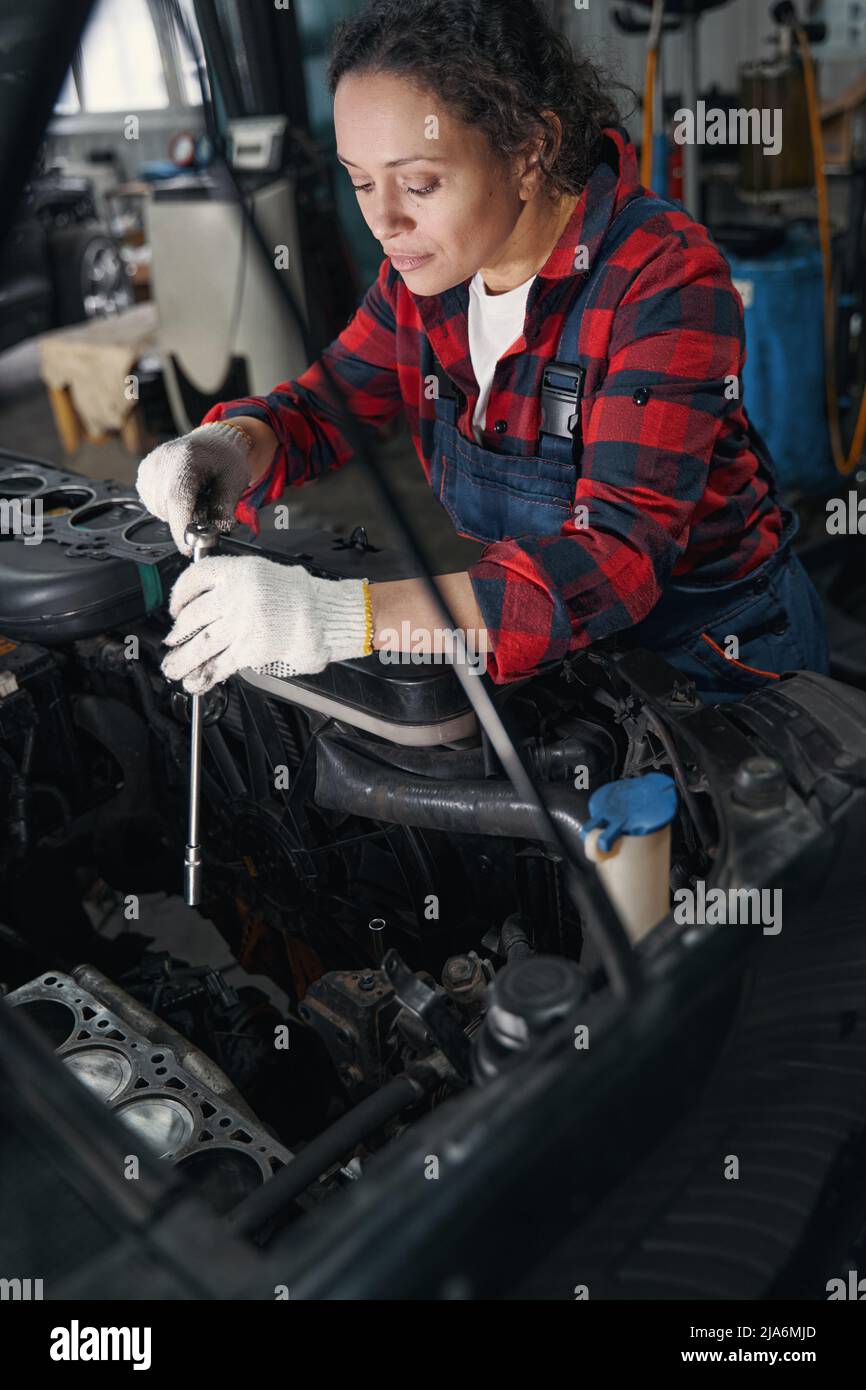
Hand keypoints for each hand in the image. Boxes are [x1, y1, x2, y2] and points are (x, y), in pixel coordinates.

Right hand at [135, 422, 252, 554]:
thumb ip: (225, 507)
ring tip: (195, 497)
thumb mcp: (235, 481)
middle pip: (167, 507)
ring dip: (176, 514)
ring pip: (158, 509)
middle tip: (205, 510)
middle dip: (185, 521)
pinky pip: (152, 503)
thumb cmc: (226, 458)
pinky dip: (167, 507)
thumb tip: (216, 531)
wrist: (215, 440)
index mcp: (186, 458)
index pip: (177, 498)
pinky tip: (181, 495)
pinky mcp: (144, 473)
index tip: (189, 548)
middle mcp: (162, 459)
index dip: (181, 527)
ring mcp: (150, 466)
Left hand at [161, 554, 371, 693]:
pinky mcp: (250, 649)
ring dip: (183, 659)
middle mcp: (236, 596)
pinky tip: (195, 681)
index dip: (178, 596)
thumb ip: (231, 584)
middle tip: (172, 641)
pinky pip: (219, 663)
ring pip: (201, 644)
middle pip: (192, 616)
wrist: (325, 614)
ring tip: (173, 667)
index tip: (175, 608)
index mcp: (238, 572)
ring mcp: (242, 624)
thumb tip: (200, 604)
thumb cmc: (297, 595)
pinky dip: (205, 675)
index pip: (193, 579)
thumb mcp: (261, 573)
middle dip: (178, 633)